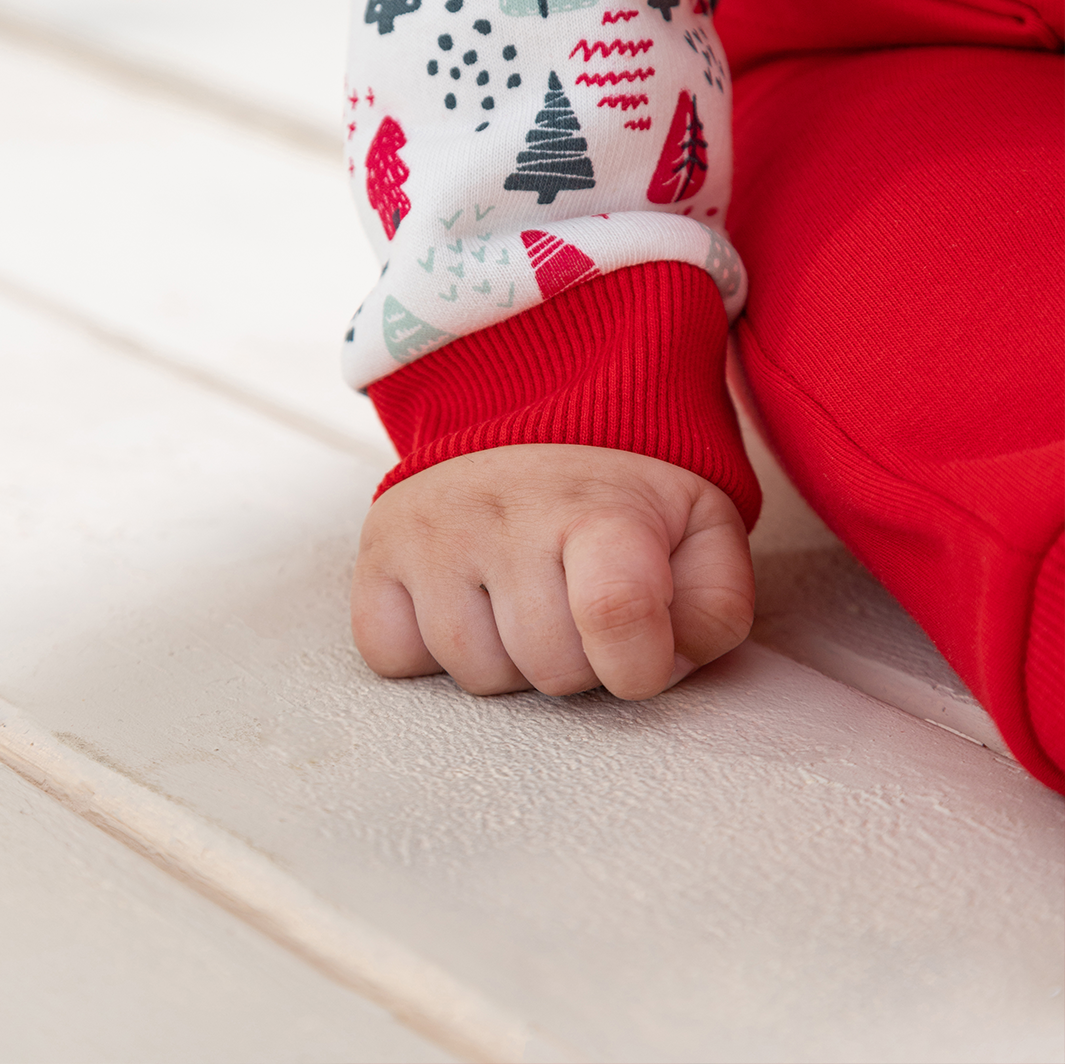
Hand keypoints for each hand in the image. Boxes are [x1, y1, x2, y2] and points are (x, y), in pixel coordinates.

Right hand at [351, 444, 753, 700]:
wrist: (533, 416)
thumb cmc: (623, 497)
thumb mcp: (702, 531)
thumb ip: (713, 606)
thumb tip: (663, 667)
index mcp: (599, 509)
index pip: (617, 616)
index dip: (640, 666)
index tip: (642, 652)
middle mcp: (506, 515)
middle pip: (551, 668)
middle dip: (579, 663)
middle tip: (580, 608)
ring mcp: (432, 533)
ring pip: (476, 676)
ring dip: (510, 662)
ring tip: (525, 603)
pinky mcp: (377, 551)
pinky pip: (392, 657)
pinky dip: (428, 653)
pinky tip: (466, 605)